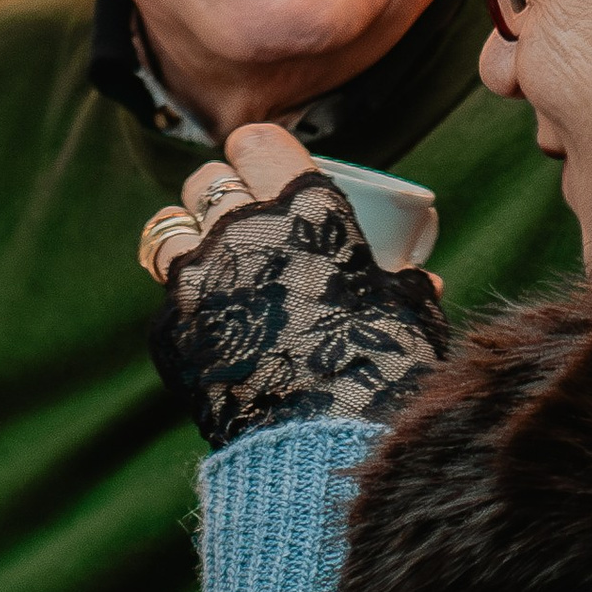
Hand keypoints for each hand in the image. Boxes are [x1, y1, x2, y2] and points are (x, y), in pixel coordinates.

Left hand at [142, 124, 446, 450]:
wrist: (325, 448)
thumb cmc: (382, 370)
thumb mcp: (409, 309)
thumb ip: (404, 280)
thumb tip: (423, 278)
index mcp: (303, 208)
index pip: (257, 142)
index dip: (258, 152)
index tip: (263, 166)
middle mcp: (243, 229)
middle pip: (206, 180)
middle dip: (220, 193)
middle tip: (240, 219)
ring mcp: (198, 277)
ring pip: (169, 229)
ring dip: (190, 240)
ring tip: (211, 263)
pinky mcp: (171, 326)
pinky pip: (168, 295)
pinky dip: (185, 302)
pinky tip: (209, 324)